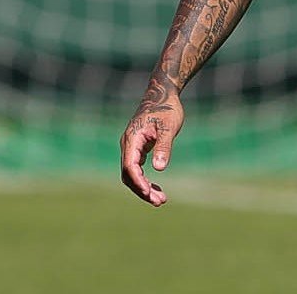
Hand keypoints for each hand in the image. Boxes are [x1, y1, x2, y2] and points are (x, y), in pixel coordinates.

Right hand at [119, 79, 182, 206]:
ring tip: (160, 200)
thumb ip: (163, 146)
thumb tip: (159, 169)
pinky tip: (155, 188)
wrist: (162, 95)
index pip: (130, 166)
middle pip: (129, 174)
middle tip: (159, 201)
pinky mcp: (138, 149)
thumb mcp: (168, 127)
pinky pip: (137, 169)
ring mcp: (132, 147)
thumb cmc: (167, 109)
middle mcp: (128, 145)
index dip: (138, 181)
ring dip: (143, 188)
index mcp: (132, 139)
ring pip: (132, 174)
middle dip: (142, 189)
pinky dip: (145, 180)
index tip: (149, 193)